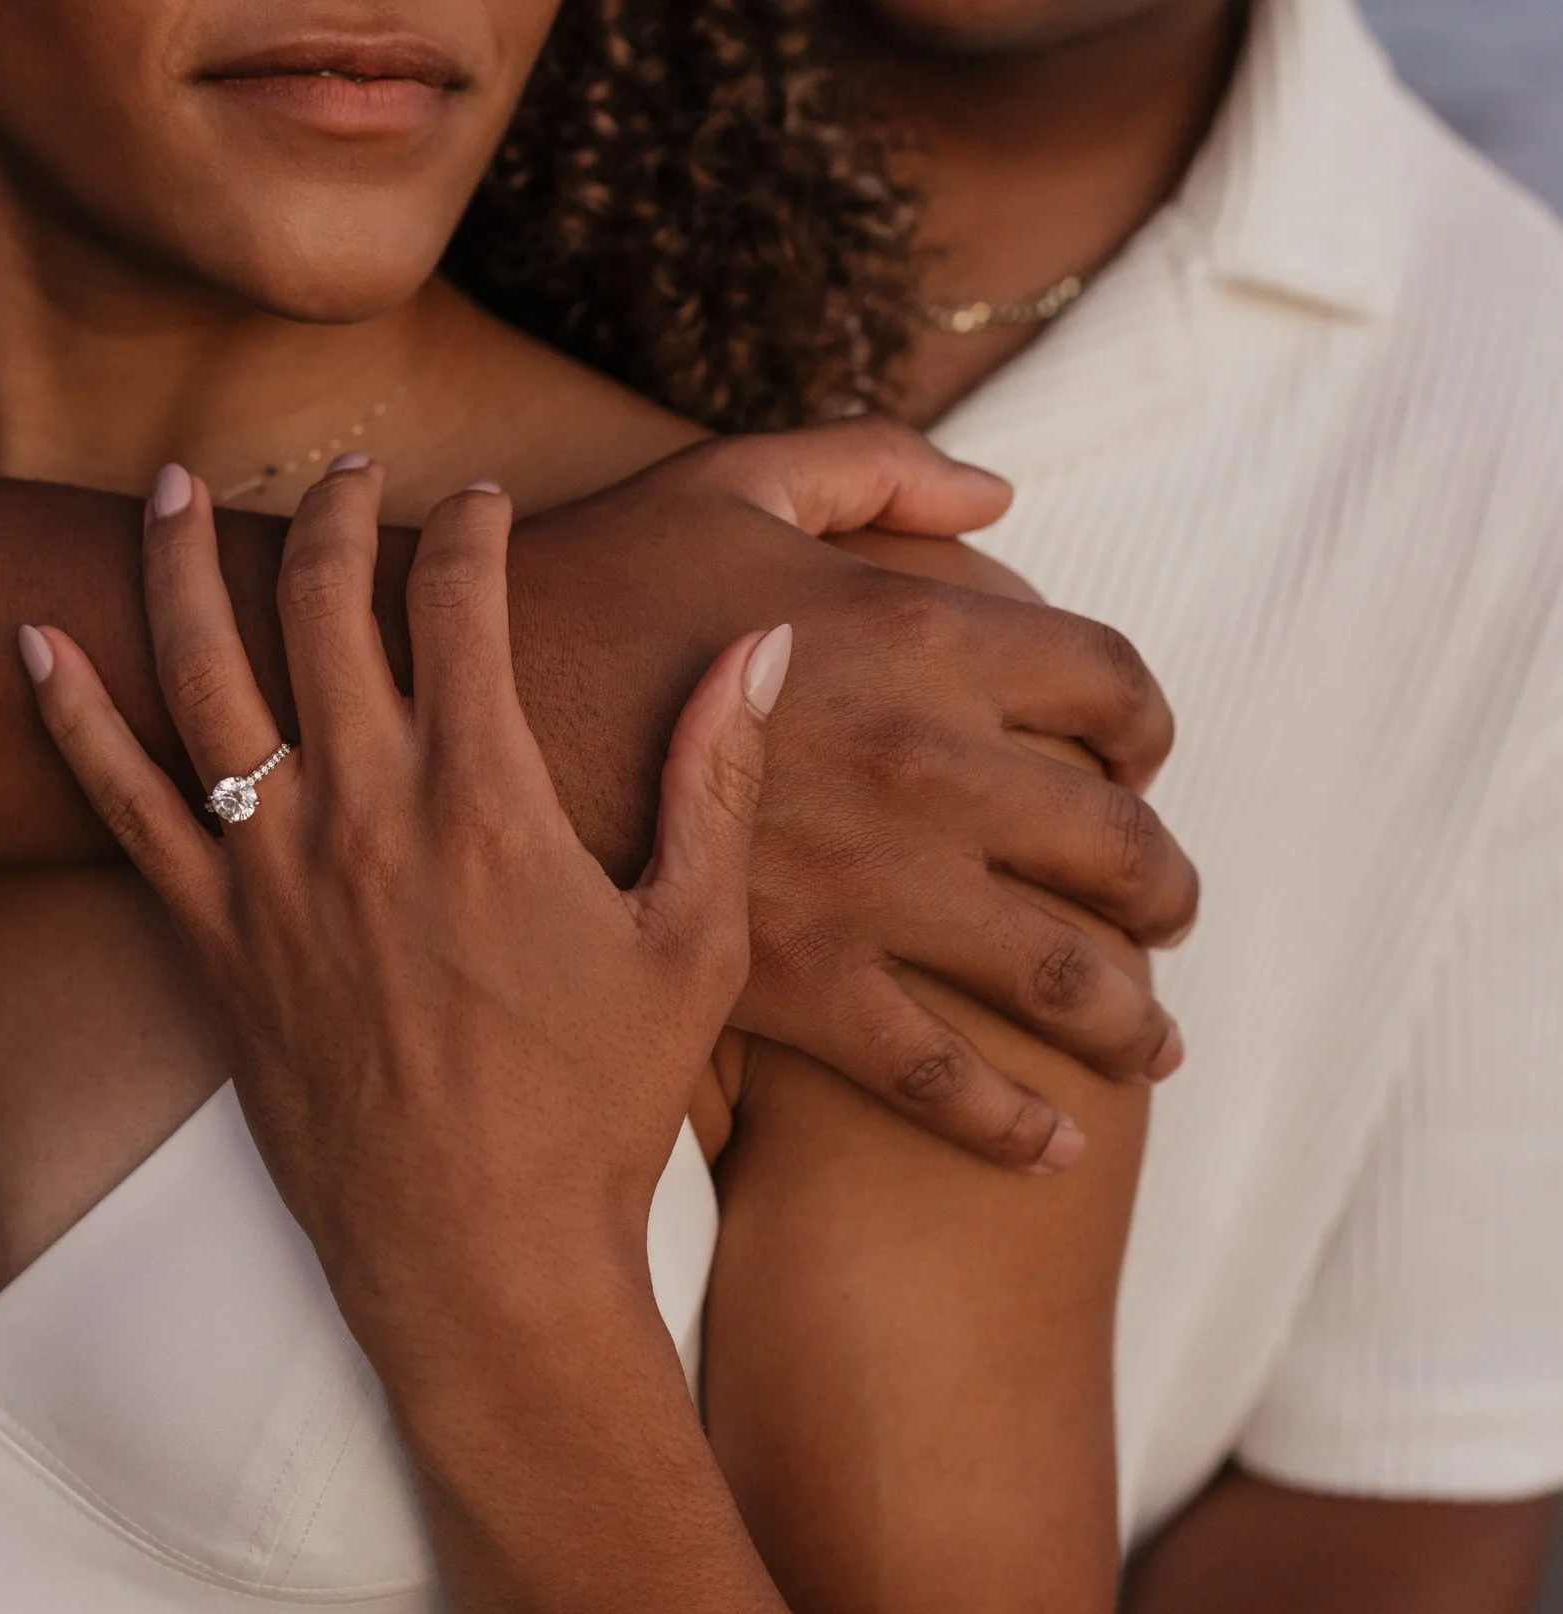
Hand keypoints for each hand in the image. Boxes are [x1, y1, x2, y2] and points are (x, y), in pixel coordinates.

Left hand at [20, 459, 782, 1356]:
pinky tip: (31, 641)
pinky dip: (70, 718)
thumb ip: (716, 782)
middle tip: (341, 470)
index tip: (485, 498)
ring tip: (174, 487)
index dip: (473, 525)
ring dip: (181, 564)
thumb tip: (758, 651)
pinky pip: (121, 805)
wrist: (477, 1253)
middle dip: (330, 512)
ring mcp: (270, 873)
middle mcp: (364, 810)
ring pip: (201, 674)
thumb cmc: (595, 1107)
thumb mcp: (694, 943)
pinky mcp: (209, 940)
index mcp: (486, 797)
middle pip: (321, 603)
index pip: (463, 598)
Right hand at [506, 420, 1196, 1169]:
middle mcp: (927, 760)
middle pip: (1123, 844)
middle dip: (1165, 889)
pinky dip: (1010, 1122)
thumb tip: (1001, 493)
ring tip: (1145, 1039)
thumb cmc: (596, 584)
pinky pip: (937, 1074)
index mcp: (926, 630)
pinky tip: (1053, 1143)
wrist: (450, 708)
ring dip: (1128, 1016)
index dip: (1148, 729)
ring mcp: (869, 882)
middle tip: (1163, 911)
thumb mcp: (734, 482)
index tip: (1134, 759)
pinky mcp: (796, 981)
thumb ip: (876, 467)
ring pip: (1063, 973)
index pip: (1117, 687)